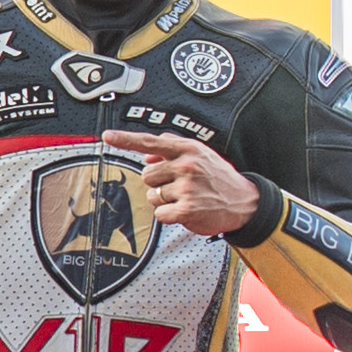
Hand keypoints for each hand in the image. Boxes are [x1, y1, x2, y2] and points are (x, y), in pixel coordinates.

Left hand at [130, 129, 263, 237]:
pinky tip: (186, 210)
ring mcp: (187, 188)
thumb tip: (147, 153)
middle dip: (159, 183)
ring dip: (165, 200)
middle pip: (147, 175)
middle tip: (181, 185)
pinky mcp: (187, 209)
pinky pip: (160, 214)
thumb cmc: (218, 177)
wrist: (244, 202)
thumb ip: (172, 149)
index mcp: (187, 149)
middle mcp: (186, 165)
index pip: (150, 142)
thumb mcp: (200, 154)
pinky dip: (169, 215)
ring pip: (152, 196)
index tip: (107, 136)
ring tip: (187, 197)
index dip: (126, 140)